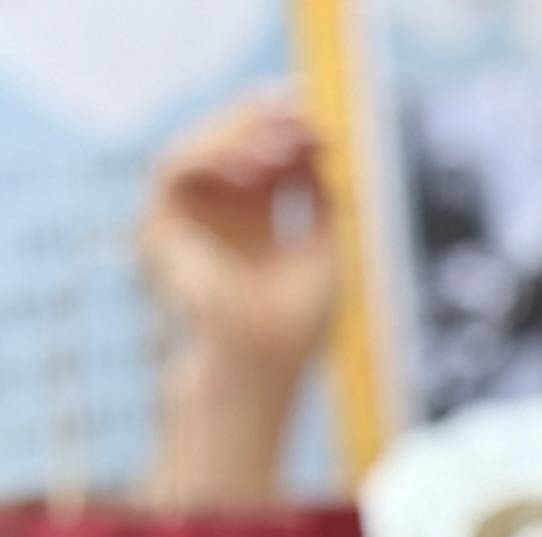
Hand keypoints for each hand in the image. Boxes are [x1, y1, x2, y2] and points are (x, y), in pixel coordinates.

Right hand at [139, 93, 339, 382]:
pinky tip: (250, 165)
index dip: (287, 137)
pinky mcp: (159, 224)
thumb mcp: (325, 252)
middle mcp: (219, 216)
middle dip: (262, 124)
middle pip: (233, 147)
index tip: (316, 122)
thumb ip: (321, 202)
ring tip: (281, 142)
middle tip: (296, 110)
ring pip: (200, 148)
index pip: (266, 163)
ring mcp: (188, 218)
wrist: (258, 363)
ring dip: (240, 136)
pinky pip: (175, 169)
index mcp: (256, 223)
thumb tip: (321, 152)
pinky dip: (212, 157)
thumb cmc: (295, 325)